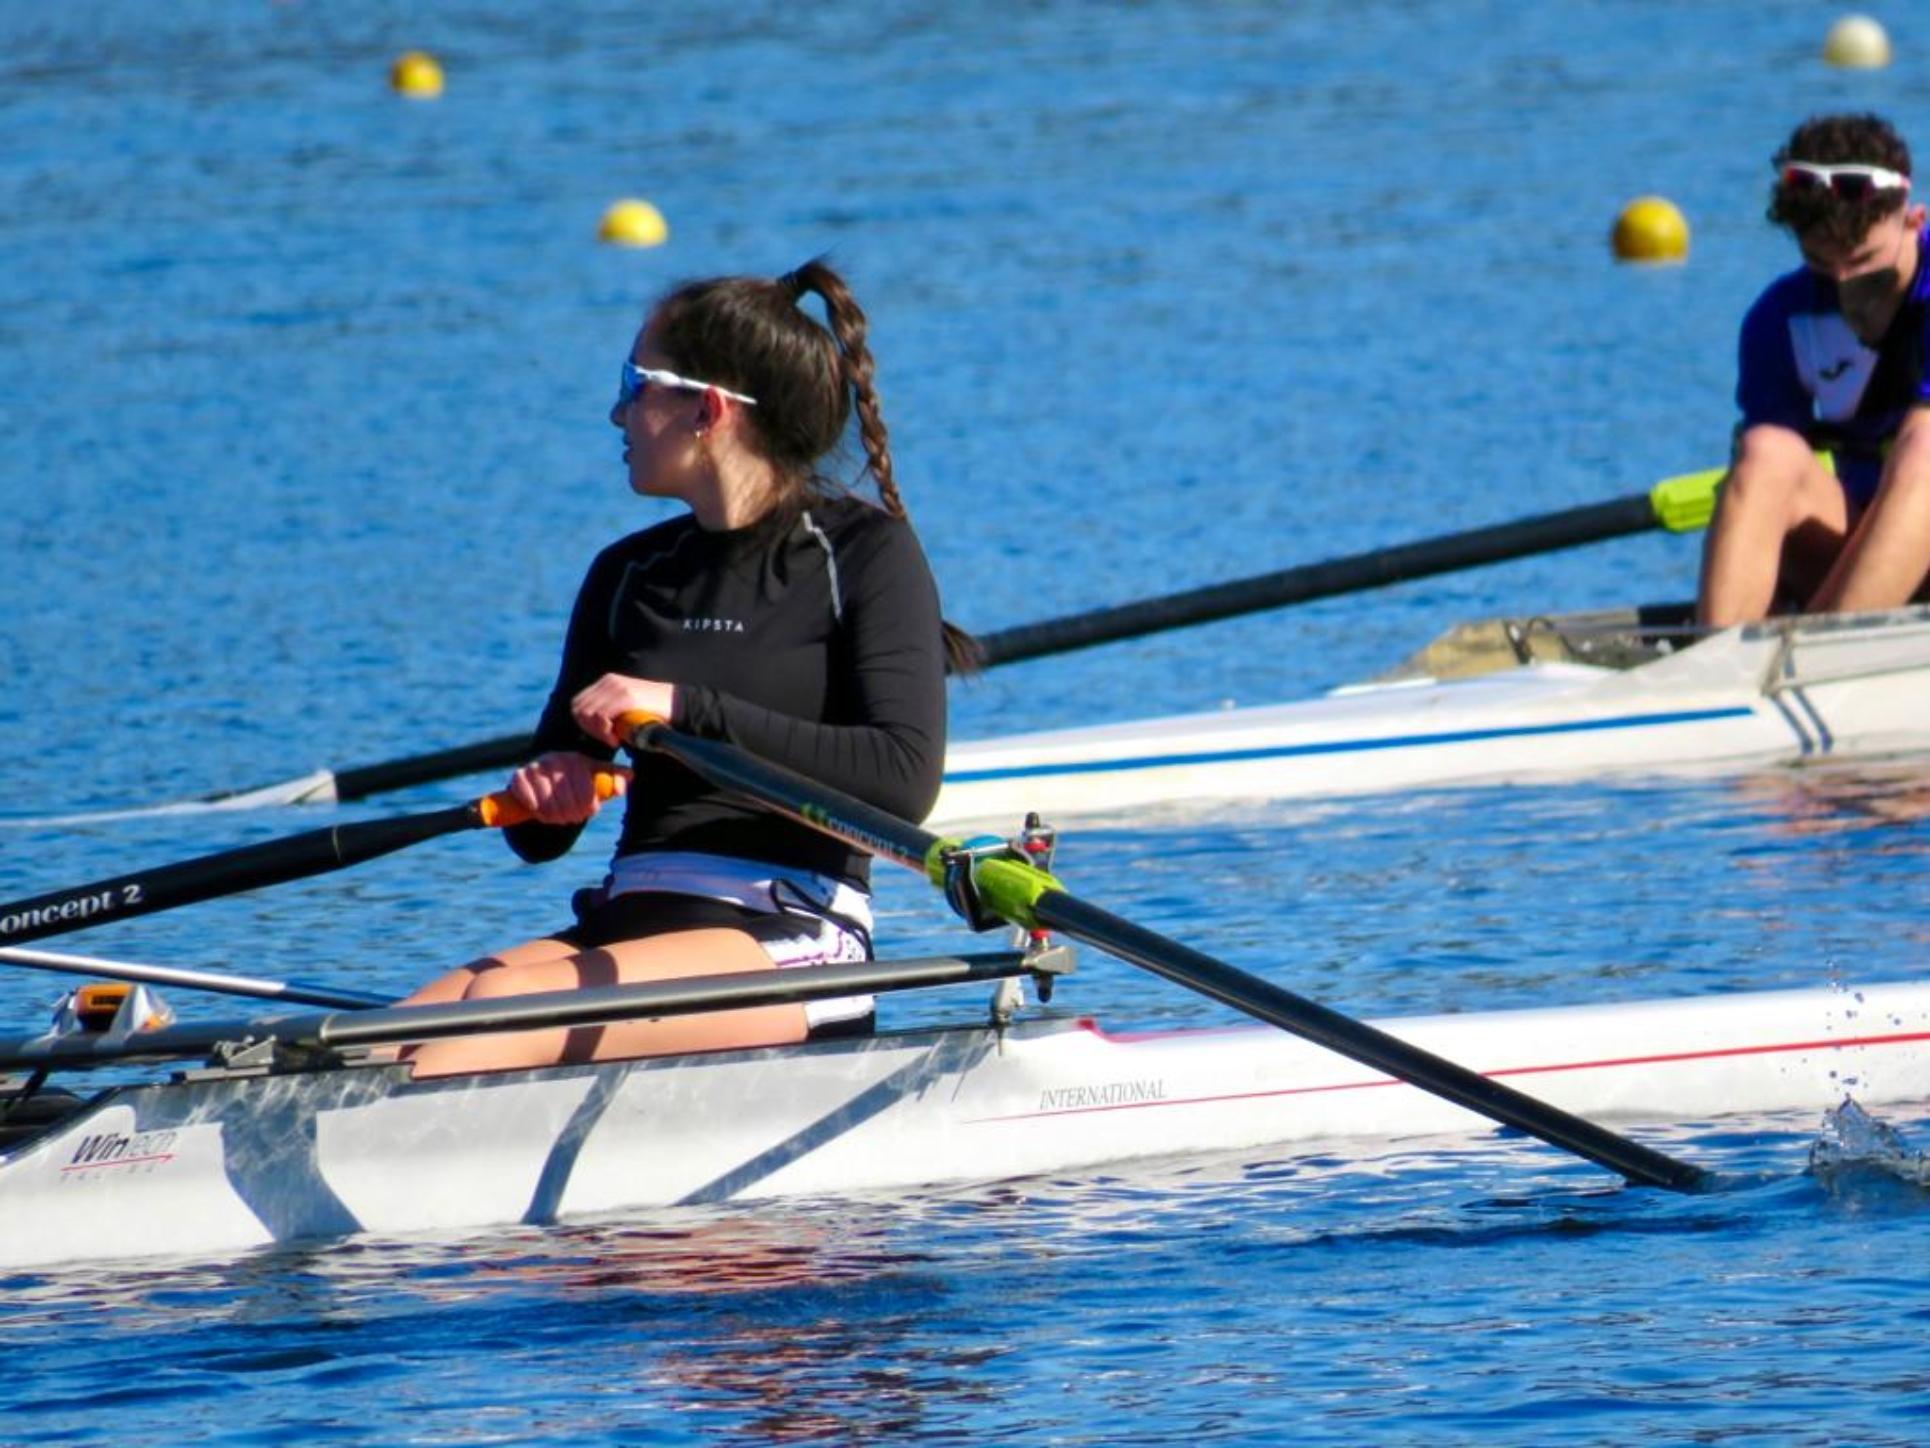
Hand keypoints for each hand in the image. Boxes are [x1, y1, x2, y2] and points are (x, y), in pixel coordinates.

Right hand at [505, 751, 629, 825]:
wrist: (545, 779)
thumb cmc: (576, 779)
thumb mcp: (596, 776)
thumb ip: (614, 776)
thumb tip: (630, 776)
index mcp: (575, 759)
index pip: (584, 785)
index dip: (589, 803)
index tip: (590, 812)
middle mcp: (554, 759)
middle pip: (565, 796)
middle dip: (572, 813)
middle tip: (574, 819)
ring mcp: (535, 768)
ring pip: (547, 801)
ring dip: (555, 815)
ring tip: (560, 818)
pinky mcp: (518, 778)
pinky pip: (528, 798)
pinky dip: (537, 810)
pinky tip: (542, 814)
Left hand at [571, 673, 675, 748]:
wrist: (679, 706)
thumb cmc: (653, 712)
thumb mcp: (626, 707)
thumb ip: (608, 710)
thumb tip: (590, 726)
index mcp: (607, 682)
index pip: (578, 703)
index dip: (584, 722)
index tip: (601, 734)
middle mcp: (609, 681)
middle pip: (579, 709)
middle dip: (589, 729)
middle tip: (608, 739)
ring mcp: (617, 687)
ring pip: (588, 714)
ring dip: (598, 732)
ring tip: (614, 739)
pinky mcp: (627, 697)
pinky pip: (602, 716)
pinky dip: (605, 732)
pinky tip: (617, 739)